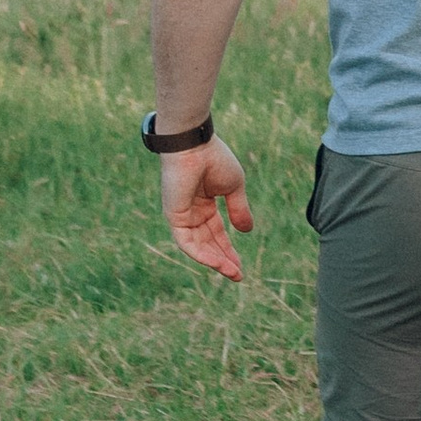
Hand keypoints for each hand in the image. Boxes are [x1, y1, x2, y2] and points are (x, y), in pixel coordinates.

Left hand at [161, 139, 255, 283]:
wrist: (195, 145)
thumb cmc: (214, 159)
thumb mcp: (233, 188)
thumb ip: (239, 210)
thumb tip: (247, 231)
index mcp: (204, 204)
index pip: (216, 232)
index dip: (228, 249)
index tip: (241, 265)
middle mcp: (191, 212)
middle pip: (208, 243)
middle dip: (223, 259)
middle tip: (238, 275)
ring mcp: (181, 216)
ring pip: (198, 246)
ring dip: (215, 261)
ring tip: (233, 272)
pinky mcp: (174, 217)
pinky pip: (187, 243)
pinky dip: (202, 254)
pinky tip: (218, 263)